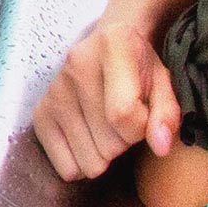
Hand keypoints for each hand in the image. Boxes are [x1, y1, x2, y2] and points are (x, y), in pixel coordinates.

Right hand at [32, 21, 180, 180]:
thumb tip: (161, 147)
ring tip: (107, 128)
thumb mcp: (164, 81)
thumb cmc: (139, 63)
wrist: (106, 40)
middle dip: (125, 141)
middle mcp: (76, 66)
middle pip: (107, 143)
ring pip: (89, 160)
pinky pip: (65, 166)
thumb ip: (167, 113)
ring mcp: (54, 90)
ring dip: (105, 153)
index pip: (123, 114)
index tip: (145, 118)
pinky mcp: (40, 112)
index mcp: (113, 48)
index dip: (141, 129)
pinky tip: (89, 140)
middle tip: (126, 121)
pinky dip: (82, 162)